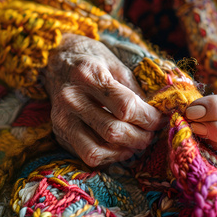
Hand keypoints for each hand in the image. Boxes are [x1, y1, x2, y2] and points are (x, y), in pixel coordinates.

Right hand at [44, 34, 163, 166]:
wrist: (56, 60)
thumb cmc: (92, 60)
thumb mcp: (117, 64)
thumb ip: (136, 90)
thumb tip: (156, 115)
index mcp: (88, 75)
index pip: (126, 106)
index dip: (149, 117)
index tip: (160, 118)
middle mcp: (71, 98)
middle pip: (114, 131)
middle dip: (141, 136)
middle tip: (151, 132)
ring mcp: (62, 118)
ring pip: (99, 150)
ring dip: (126, 150)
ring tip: (137, 140)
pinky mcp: (59, 133)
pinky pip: (88, 155)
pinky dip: (110, 156)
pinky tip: (119, 146)